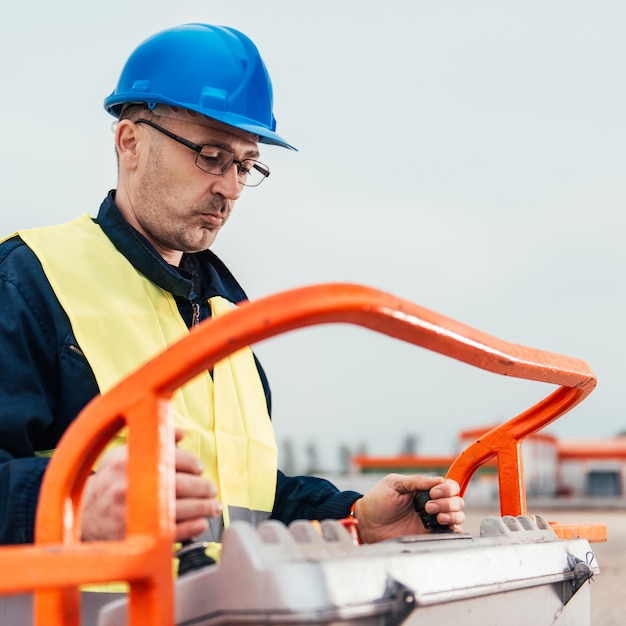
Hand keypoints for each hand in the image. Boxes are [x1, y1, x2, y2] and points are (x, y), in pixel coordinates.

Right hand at [81, 429, 221, 541]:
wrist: (82, 517)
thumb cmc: (109, 482)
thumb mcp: (122, 455)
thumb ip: (153, 442)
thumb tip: (182, 433)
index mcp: (127, 461)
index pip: (171, 458)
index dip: (192, 463)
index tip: (199, 468)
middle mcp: (129, 486)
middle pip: (179, 485)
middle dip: (202, 487)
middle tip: (211, 489)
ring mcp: (132, 514)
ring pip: (180, 510)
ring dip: (203, 508)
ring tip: (213, 506)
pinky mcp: (136, 536)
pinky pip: (172, 532)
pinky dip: (191, 527)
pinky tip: (201, 522)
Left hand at [354, 474, 463, 543]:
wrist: (366, 524)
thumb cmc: (377, 501)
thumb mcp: (394, 484)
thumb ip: (416, 481)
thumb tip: (438, 480)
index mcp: (423, 489)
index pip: (447, 486)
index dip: (446, 488)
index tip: (433, 493)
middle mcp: (431, 503)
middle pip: (456, 500)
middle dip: (447, 502)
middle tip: (428, 506)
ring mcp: (431, 520)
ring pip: (457, 515)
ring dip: (452, 514)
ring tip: (435, 516)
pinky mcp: (429, 535)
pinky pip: (451, 532)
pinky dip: (454, 528)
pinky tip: (442, 525)